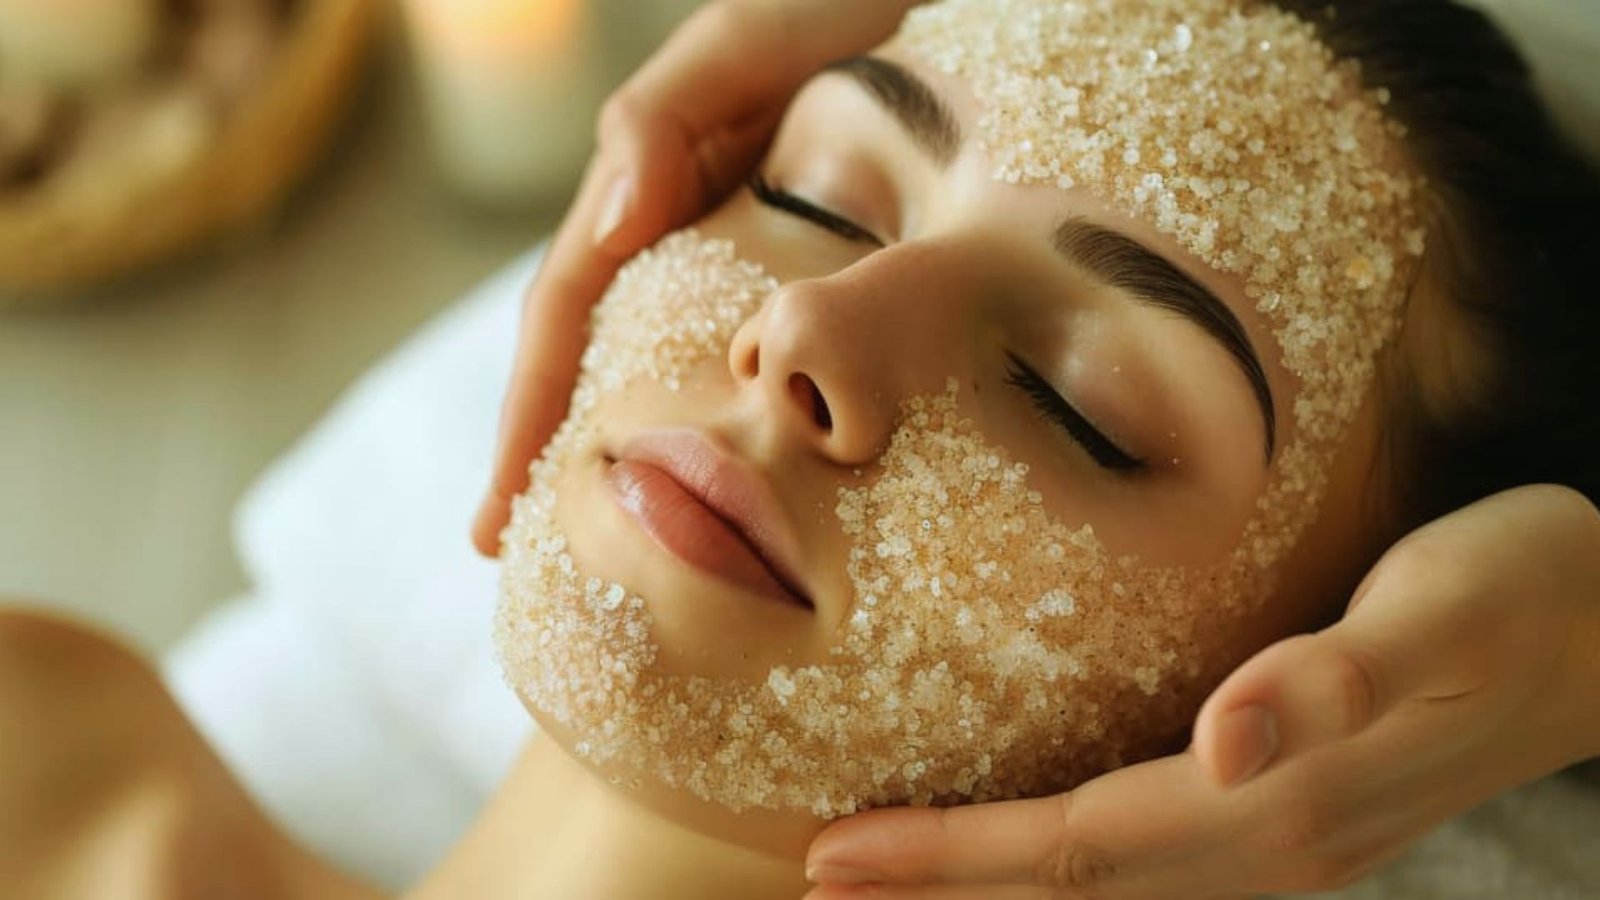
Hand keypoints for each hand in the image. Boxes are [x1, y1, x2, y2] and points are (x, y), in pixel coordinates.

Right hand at [472, 0, 919, 555]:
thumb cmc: (831, 2)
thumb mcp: (740, 45)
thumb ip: (659, 122)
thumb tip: (604, 232)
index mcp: (646, 188)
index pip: (563, 321)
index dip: (524, 422)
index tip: (489, 522)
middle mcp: (680, 230)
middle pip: (593, 358)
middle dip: (549, 455)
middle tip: (520, 564)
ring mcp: (741, 253)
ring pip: (666, 366)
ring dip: (627, 451)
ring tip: (607, 549)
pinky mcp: (814, 267)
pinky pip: (758, 357)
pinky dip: (727, 424)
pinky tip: (737, 484)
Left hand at [803, 485, 1599, 898]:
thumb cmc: (1521, 593)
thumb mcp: (1438, 616)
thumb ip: (1332, 683)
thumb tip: (1224, 742)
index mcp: (1275, 804)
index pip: (1076, 850)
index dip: (951, 861)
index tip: (837, 855)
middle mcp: (1268, 844)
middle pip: (1072, 890)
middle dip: (940, 892)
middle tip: (822, 876)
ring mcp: (1285, 841)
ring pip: (1107, 890)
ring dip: (990, 892)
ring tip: (890, 879)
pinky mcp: (1295, 813)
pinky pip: (1149, 866)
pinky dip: (1063, 871)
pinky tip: (1028, 846)